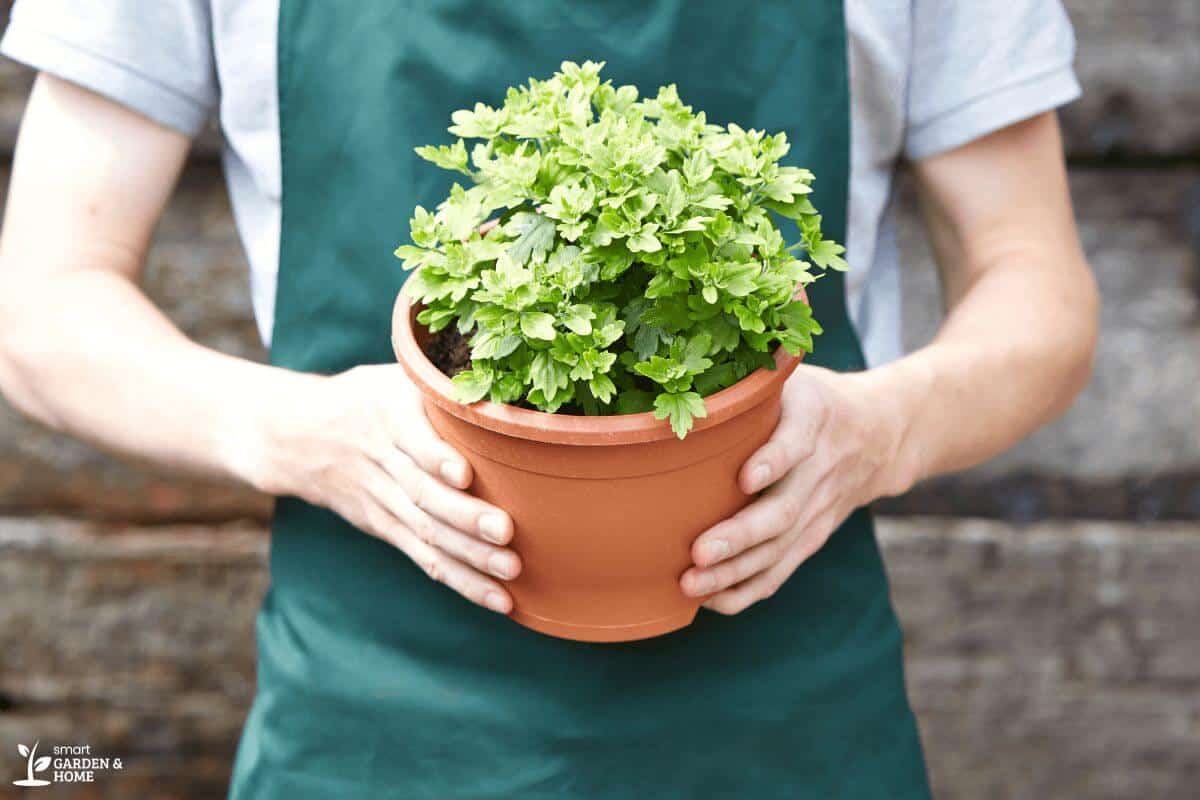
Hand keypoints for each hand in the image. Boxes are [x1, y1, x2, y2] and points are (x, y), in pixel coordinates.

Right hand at [259, 364, 519, 613]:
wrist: (292, 436)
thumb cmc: (362, 397)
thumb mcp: (388, 376)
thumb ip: (433, 381)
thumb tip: (499, 380)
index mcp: (384, 414)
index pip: (409, 439)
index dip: (435, 457)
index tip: (464, 473)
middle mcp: (381, 460)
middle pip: (421, 494)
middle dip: (464, 517)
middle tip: (506, 532)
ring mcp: (380, 500)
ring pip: (425, 532)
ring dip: (469, 557)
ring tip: (510, 572)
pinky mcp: (383, 527)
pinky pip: (422, 557)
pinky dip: (460, 579)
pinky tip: (496, 598)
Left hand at [680, 366, 909, 613]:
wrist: (881, 434)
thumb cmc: (812, 399)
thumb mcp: (795, 374)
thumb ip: (755, 378)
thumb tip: (689, 370)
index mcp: (813, 418)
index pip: (797, 442)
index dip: (774, 460)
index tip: (745, 477)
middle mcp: (820, 468)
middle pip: (784, 509)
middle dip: (740, 535)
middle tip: (697, 552)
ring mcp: (819, 508)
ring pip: (779, 547)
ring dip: (735, 571)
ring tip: (690, 583)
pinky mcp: (813, 536)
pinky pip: (782, 569)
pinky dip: (747, 589)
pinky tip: (711, 600)